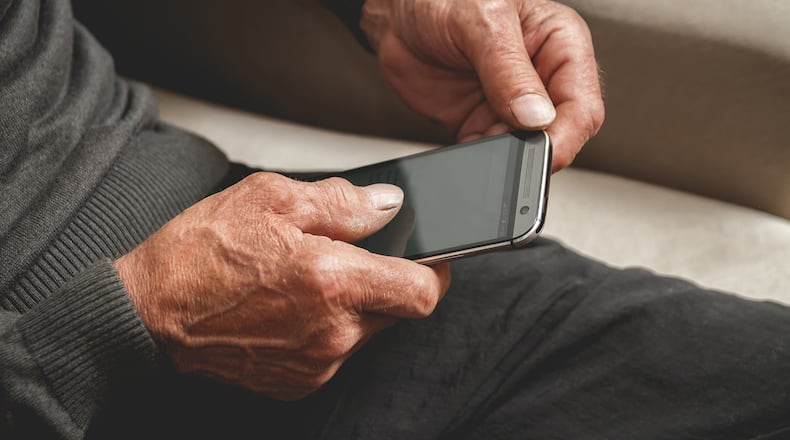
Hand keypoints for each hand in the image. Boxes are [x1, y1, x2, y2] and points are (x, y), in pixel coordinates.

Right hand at [115, 172, 449, 399]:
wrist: (151, 310)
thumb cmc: (201, 253)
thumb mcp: (271, 199)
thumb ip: (342, 202)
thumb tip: (386, 204)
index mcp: (333, 281)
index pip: (422, 293)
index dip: (434, 274)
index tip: (428, 260)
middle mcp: (331, 332)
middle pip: (395, 311)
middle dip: (381, 283)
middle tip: (341, 258)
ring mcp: (315, 363)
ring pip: (364, 331)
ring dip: (350, 306)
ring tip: (303, 281)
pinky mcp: (297, 383)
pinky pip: (334, 353)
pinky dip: (324, 331)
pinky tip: (288, 309)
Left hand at [361, 0, 604, 171]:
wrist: (398, 16)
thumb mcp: (481, 22)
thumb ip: (508, 69)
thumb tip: (537, 115)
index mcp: (559, 44)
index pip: (582, 103)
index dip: (566, 135)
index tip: (543, 151)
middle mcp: (541, 78)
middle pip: (558, 134)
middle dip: (533, 149)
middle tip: (506, 148)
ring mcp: (511, 105)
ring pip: (523, 150)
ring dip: (504, 155)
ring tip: (478, 133)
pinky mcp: (481, 123)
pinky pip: (490, 154)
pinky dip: (479, 158)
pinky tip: (466, 142)